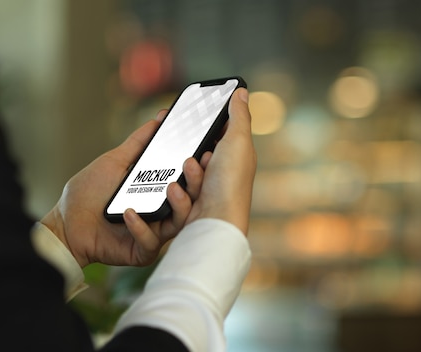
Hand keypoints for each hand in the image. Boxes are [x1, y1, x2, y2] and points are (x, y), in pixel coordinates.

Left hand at [41, 112, 204, 267]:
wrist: (65, 223)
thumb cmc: (89, 193)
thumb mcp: (116, 161)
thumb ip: (139, 142)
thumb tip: (159, 118)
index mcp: (160, 192)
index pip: (188, 181)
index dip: (200, 168)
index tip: (207, 150)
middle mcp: (163, 213)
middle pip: (192, 201)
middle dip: (197, 183)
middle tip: (194, 164)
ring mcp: (154, 234)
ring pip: (179, 223)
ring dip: (180, 205)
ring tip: (172, 187)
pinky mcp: (141, 252)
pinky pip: (150, 242)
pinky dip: (141, 227)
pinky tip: (129, 213)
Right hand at [186, 88, 256, 234]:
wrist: (215, 222)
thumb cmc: (231, 183)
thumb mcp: (237, 141)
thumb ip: (238, 115)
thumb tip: (242, 91)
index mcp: (236, 157)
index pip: (220, 134)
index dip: (208, 127)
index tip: (195, 121)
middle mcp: (223, 174)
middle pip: (198, 153)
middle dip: (193, 154)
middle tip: (196, 159)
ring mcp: (207, 191)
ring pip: (186, 172)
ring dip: (187, 173)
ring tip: (190, 176)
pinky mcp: (192, 206)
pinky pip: (178, 192)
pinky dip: (179, 193)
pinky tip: (180, 193)